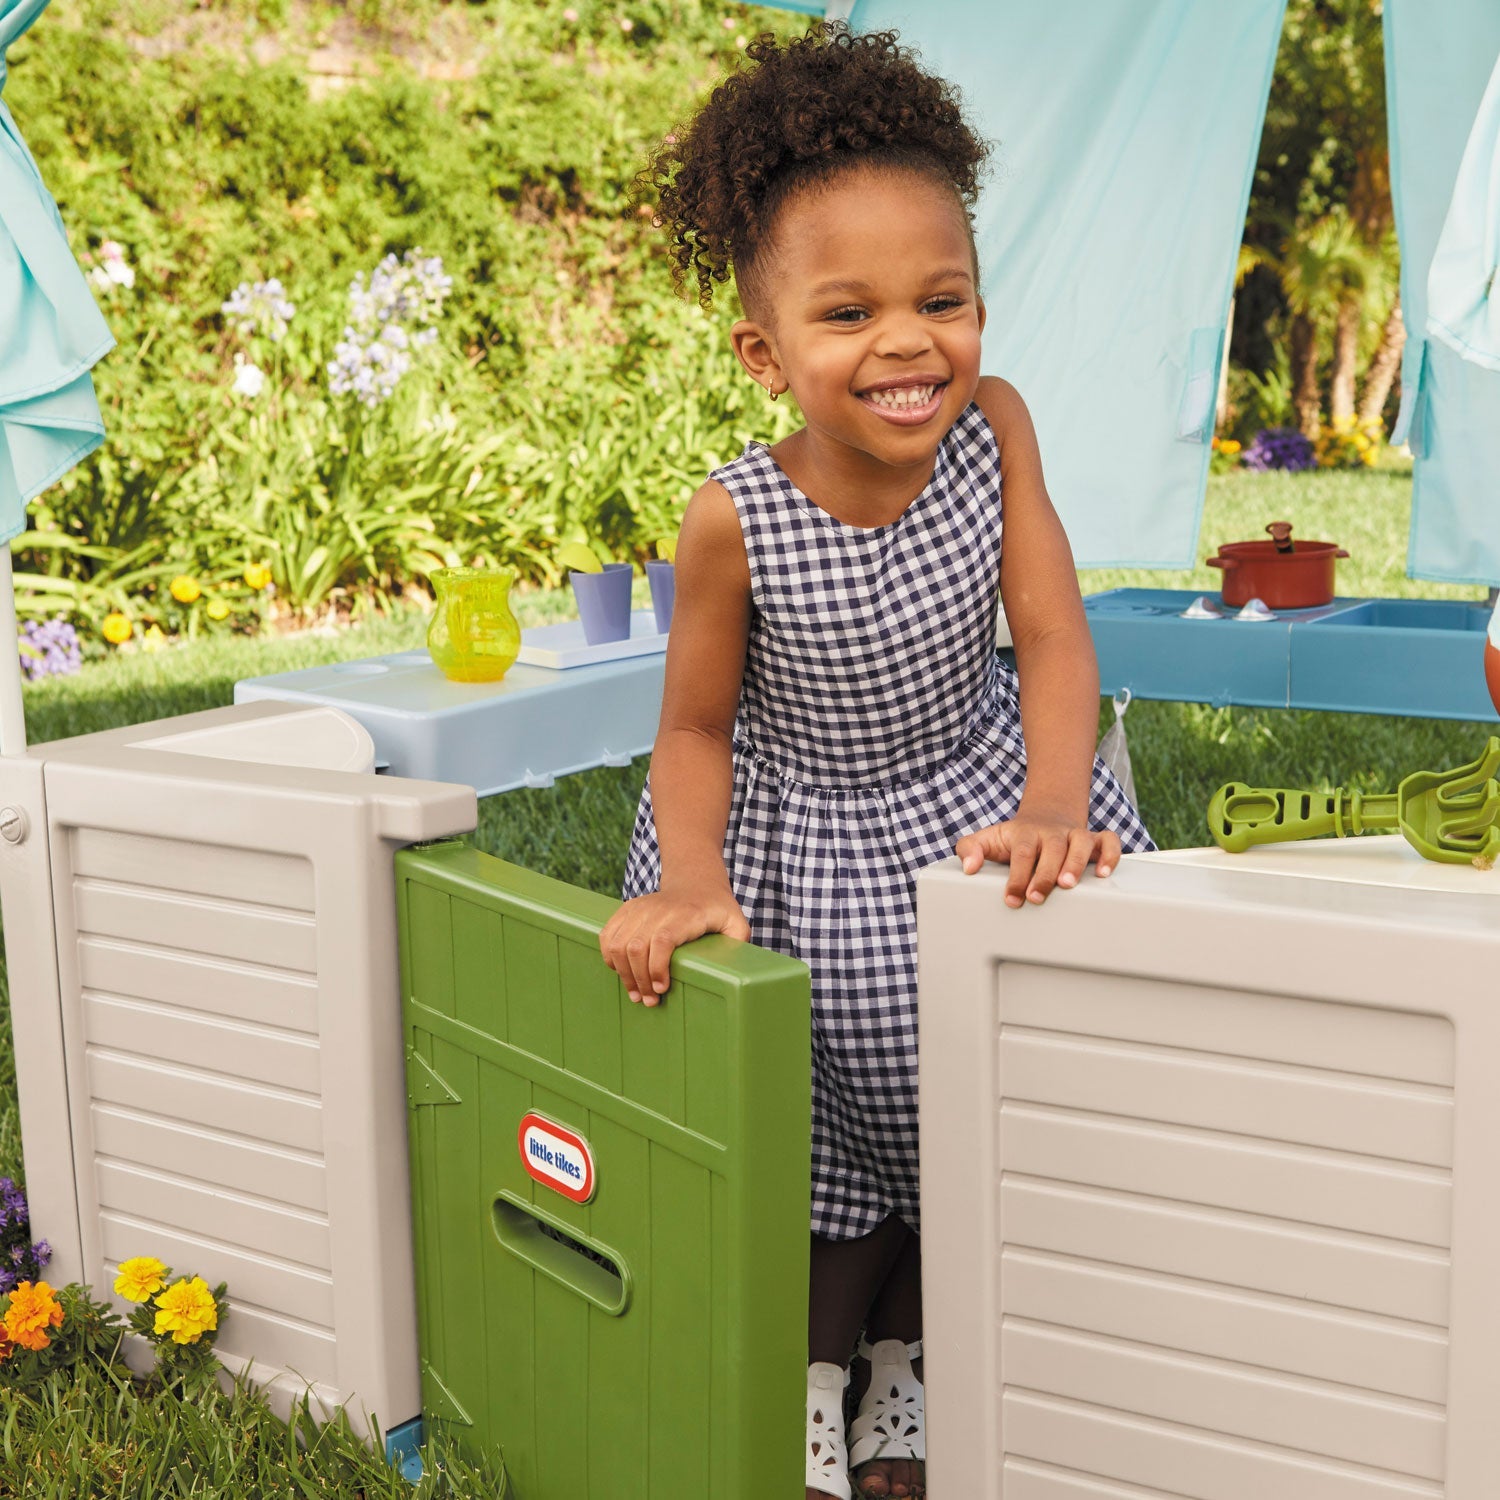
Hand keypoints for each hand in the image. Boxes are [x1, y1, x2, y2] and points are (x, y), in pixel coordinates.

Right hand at [599, 884, 750, 1005]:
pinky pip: (608, 935)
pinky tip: (621, 972)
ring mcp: (639, 908)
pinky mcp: (627, 910)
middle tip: (649, 1001)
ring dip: (623, 973)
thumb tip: (737, 968)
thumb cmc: (716, 908)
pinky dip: (610, 957)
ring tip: (635, 993)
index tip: (661, 990)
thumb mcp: (735, 922)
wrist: (695, 881)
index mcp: (685, 915)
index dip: (657, 968)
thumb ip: (738, 942)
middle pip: (636, 947)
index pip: (662, 941)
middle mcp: (658, 909)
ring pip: (618, 944)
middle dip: (639, 980)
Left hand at [954, 810, 1120, 908]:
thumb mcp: (988, 839)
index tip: (1013, 898)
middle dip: (1045, 874)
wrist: (1044, 816)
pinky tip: (1102, 873)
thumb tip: (968, 867)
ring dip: (1076, 863)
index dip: (1017, 876)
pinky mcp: (1094, 840)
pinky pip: (1109, 841)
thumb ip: (970, 849)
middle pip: (1052, 849)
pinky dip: (1110, 855)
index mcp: (1025, 834)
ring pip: (1081, 842)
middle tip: (1036, 896)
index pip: (1022, 853)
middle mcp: (1052, 833)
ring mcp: (1074, 835)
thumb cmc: (1015, 837)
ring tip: (1068, 885)